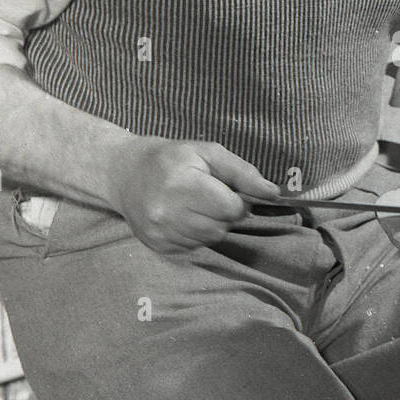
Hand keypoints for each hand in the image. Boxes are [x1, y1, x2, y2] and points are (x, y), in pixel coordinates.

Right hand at [104, 137, 277, 252]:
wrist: (126, 173)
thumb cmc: (173, 159)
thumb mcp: (209, 153)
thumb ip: (243, 173)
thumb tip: (273, 193)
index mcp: (181, 186)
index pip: (231, 208)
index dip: (237, 199)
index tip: (226, 189)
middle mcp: (167, 214)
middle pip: (222, 226)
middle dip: (225, 212)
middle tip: (210, 196)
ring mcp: (160, 234)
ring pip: (211, 239)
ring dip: (213, 224)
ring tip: (197, 205)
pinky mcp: (159, 246)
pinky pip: (195, 247)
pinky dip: (197, 233)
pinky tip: (184, 216)